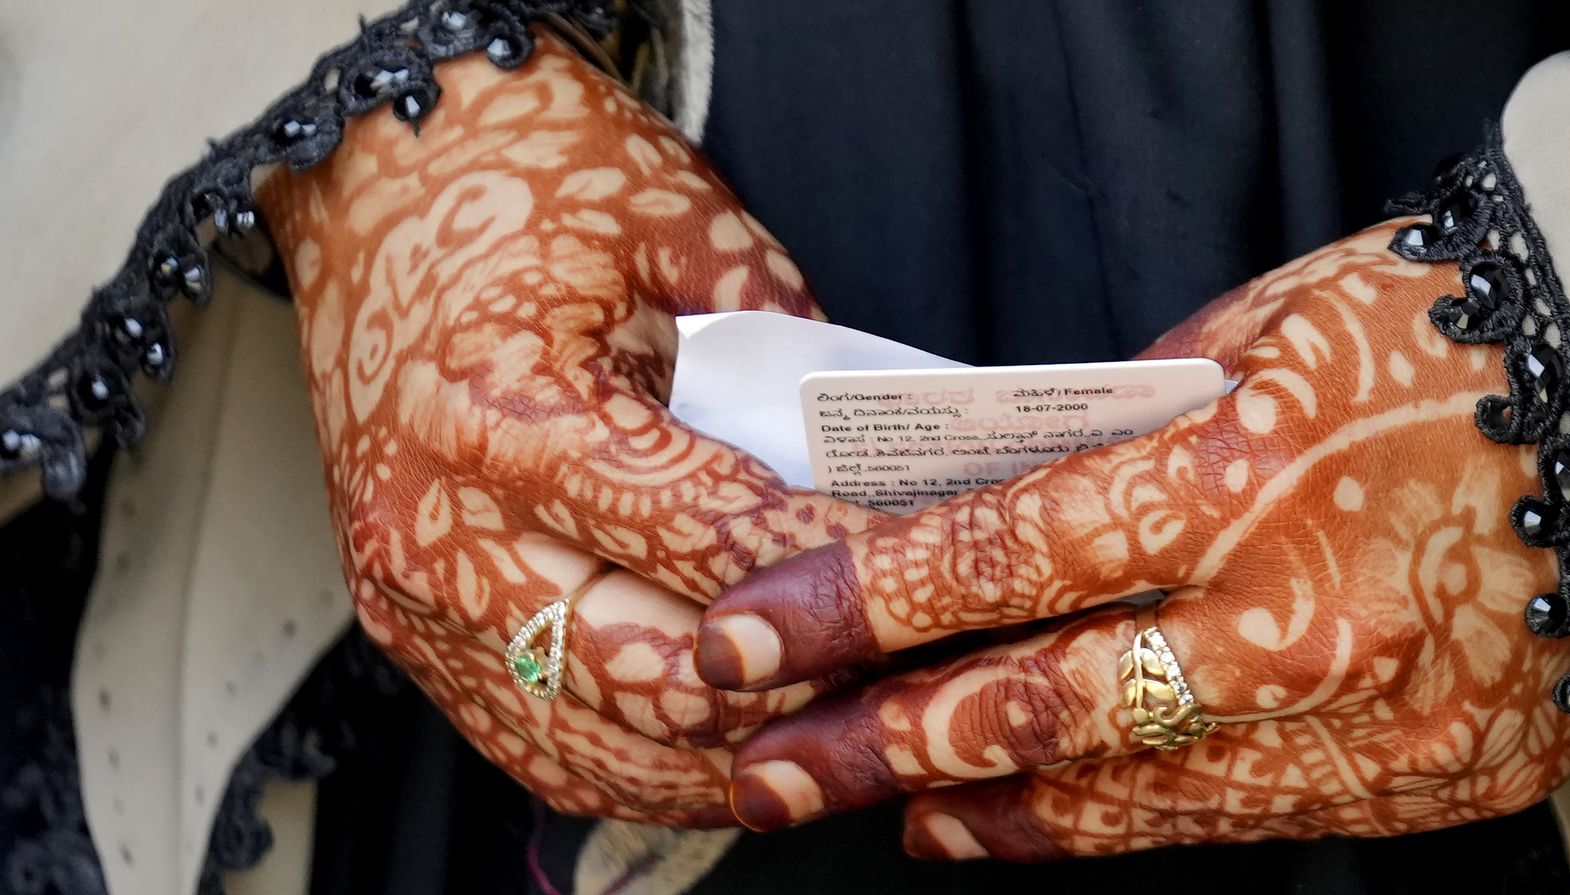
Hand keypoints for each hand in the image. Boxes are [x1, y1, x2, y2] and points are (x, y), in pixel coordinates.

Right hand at [261, 35, 884, 824]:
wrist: (378, 184)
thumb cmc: (526, 185)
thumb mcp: (684, 227)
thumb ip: (784, 355)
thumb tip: (876, 464)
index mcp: (507, 412)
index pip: (711, 543)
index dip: (837, 570)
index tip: (928, 569)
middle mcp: (443, 530)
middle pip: (666, 684)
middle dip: (805, 688)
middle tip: (907, 665)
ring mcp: (414, 603)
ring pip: (613, 754)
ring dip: (744, 755)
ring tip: (848, 721)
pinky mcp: (409, 639)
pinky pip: (549, 755)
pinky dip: (657, 770)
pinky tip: (741, 745)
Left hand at [696, 221, 1569, 853]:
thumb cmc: (1464, 340)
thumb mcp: (1282, 324)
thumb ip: (1139, 416)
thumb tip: (1015, 484)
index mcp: (1244, 472)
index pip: (997, 558)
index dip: (850, 610)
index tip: (742, 639)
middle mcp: (1292, 618)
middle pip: (1034, 708)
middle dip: (875, 748)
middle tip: (761, 768)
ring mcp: (1358, 723)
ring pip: (1119, 794)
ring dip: (977, 806)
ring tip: (878, 805)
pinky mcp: (1411, 786)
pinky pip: (1224, 825)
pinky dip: (1106, 829)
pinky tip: (1023, 825)